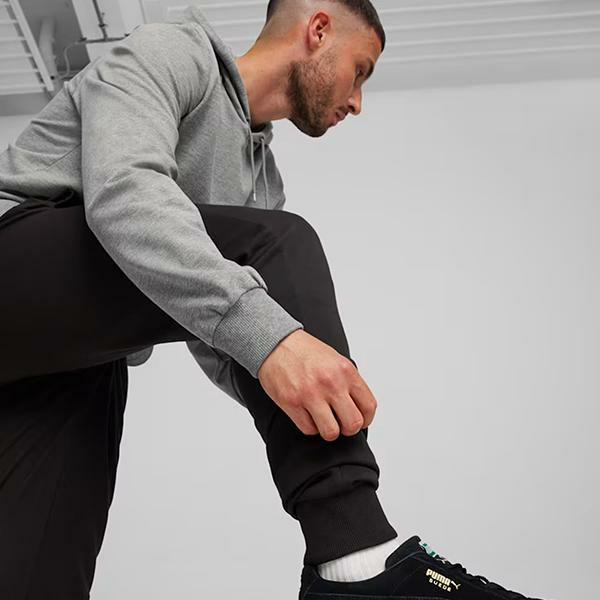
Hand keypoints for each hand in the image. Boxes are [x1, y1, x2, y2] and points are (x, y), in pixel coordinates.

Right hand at [257, 329, 377, 440]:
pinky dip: (310, 427)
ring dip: (329, 430)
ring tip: (324, 421)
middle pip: (352, 424)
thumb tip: (358, 406)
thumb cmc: (305, 351)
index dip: (366, 420)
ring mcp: (311, 394)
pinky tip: (308, 415)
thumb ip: (349, 382)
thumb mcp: (336, 360)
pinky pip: (309, 429)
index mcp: (345, 371)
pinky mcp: (292, 403)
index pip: (368, 406)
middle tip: (341, 423)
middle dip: (348, 428)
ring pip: (331, 432)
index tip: (360, 420)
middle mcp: (331, 383)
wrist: (277, 343)